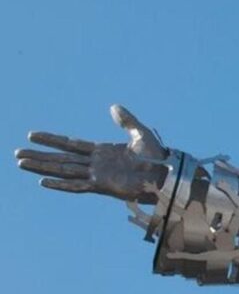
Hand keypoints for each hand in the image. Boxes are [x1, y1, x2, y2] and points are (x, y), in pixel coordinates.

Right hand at [15, 105, 169, 203]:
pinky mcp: (102, 186)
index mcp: (103, 151)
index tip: (33, 135)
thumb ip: (126, 120)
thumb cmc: (157, 156)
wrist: (167, 174)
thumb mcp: (140, 133)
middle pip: (61, 158)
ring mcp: (97, 175)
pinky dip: (60, 184)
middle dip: (40, 155)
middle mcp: (96, 163)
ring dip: (42, 167)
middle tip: (18, 153)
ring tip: (21, 164)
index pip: (71, 144)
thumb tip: (113, 106)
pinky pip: (76, 186)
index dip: (52, 140)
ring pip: (63, 170)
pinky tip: (43, 181)